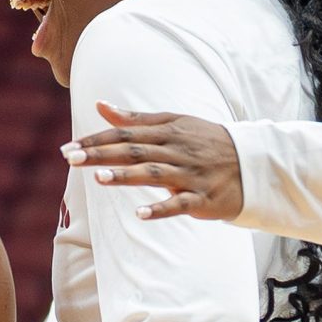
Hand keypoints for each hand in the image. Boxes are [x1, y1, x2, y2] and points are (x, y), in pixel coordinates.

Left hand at [61, 102, 243, 221]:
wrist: (252, 163)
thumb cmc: (206, 143)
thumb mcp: (174, 124)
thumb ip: (136, 120)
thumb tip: (100, 106)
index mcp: (168, 131)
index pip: (126, 134)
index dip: (97, 140)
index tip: (69, 148)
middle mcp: (177, 151)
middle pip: (134, 151)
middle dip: (101, 154)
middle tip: (70, 159)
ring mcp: (190, 175)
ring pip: (154, 174)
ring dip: (126, 176)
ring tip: (98, 177)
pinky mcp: (203, 198)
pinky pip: (180, 204)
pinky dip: (161, 209)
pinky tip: (140, 215)